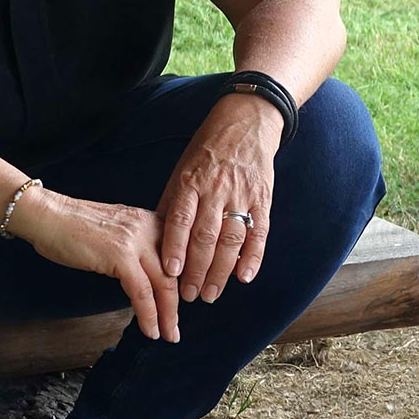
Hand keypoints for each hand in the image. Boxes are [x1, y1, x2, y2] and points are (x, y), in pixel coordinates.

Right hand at [9, 188, 179, 342]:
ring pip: (164, 284)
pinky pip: (142, 292)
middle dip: (178, 304)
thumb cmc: (72, 226)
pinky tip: (150, 329)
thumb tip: (146, 275)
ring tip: (168, 334)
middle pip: (176, 272)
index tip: (182, 304)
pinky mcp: (120, 255)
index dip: (183, 283)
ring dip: (168, 315)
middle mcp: (148, 227)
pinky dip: (148, 315)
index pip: (178, 256)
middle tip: (176, 327)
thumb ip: (136, 247)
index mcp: (149, 220)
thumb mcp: (116, 231)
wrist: (47, 215)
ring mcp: (135, 240)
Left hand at [156, 96, 281, 302]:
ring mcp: (242, 194)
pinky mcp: (263, 198)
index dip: (176, 247)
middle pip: (206, 235)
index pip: (181, 219)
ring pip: (231, 238)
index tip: (171, 273)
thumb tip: (155, 238)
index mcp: (191, 181)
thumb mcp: (182, 170)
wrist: (246, 122)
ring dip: (221, 270)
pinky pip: (259, 232)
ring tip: (211, 293)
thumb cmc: (207, 151)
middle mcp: (216, 189)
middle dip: (197, 269)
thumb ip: (171, 204)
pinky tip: (244, 277)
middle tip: (190, 295)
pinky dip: (253, 256)